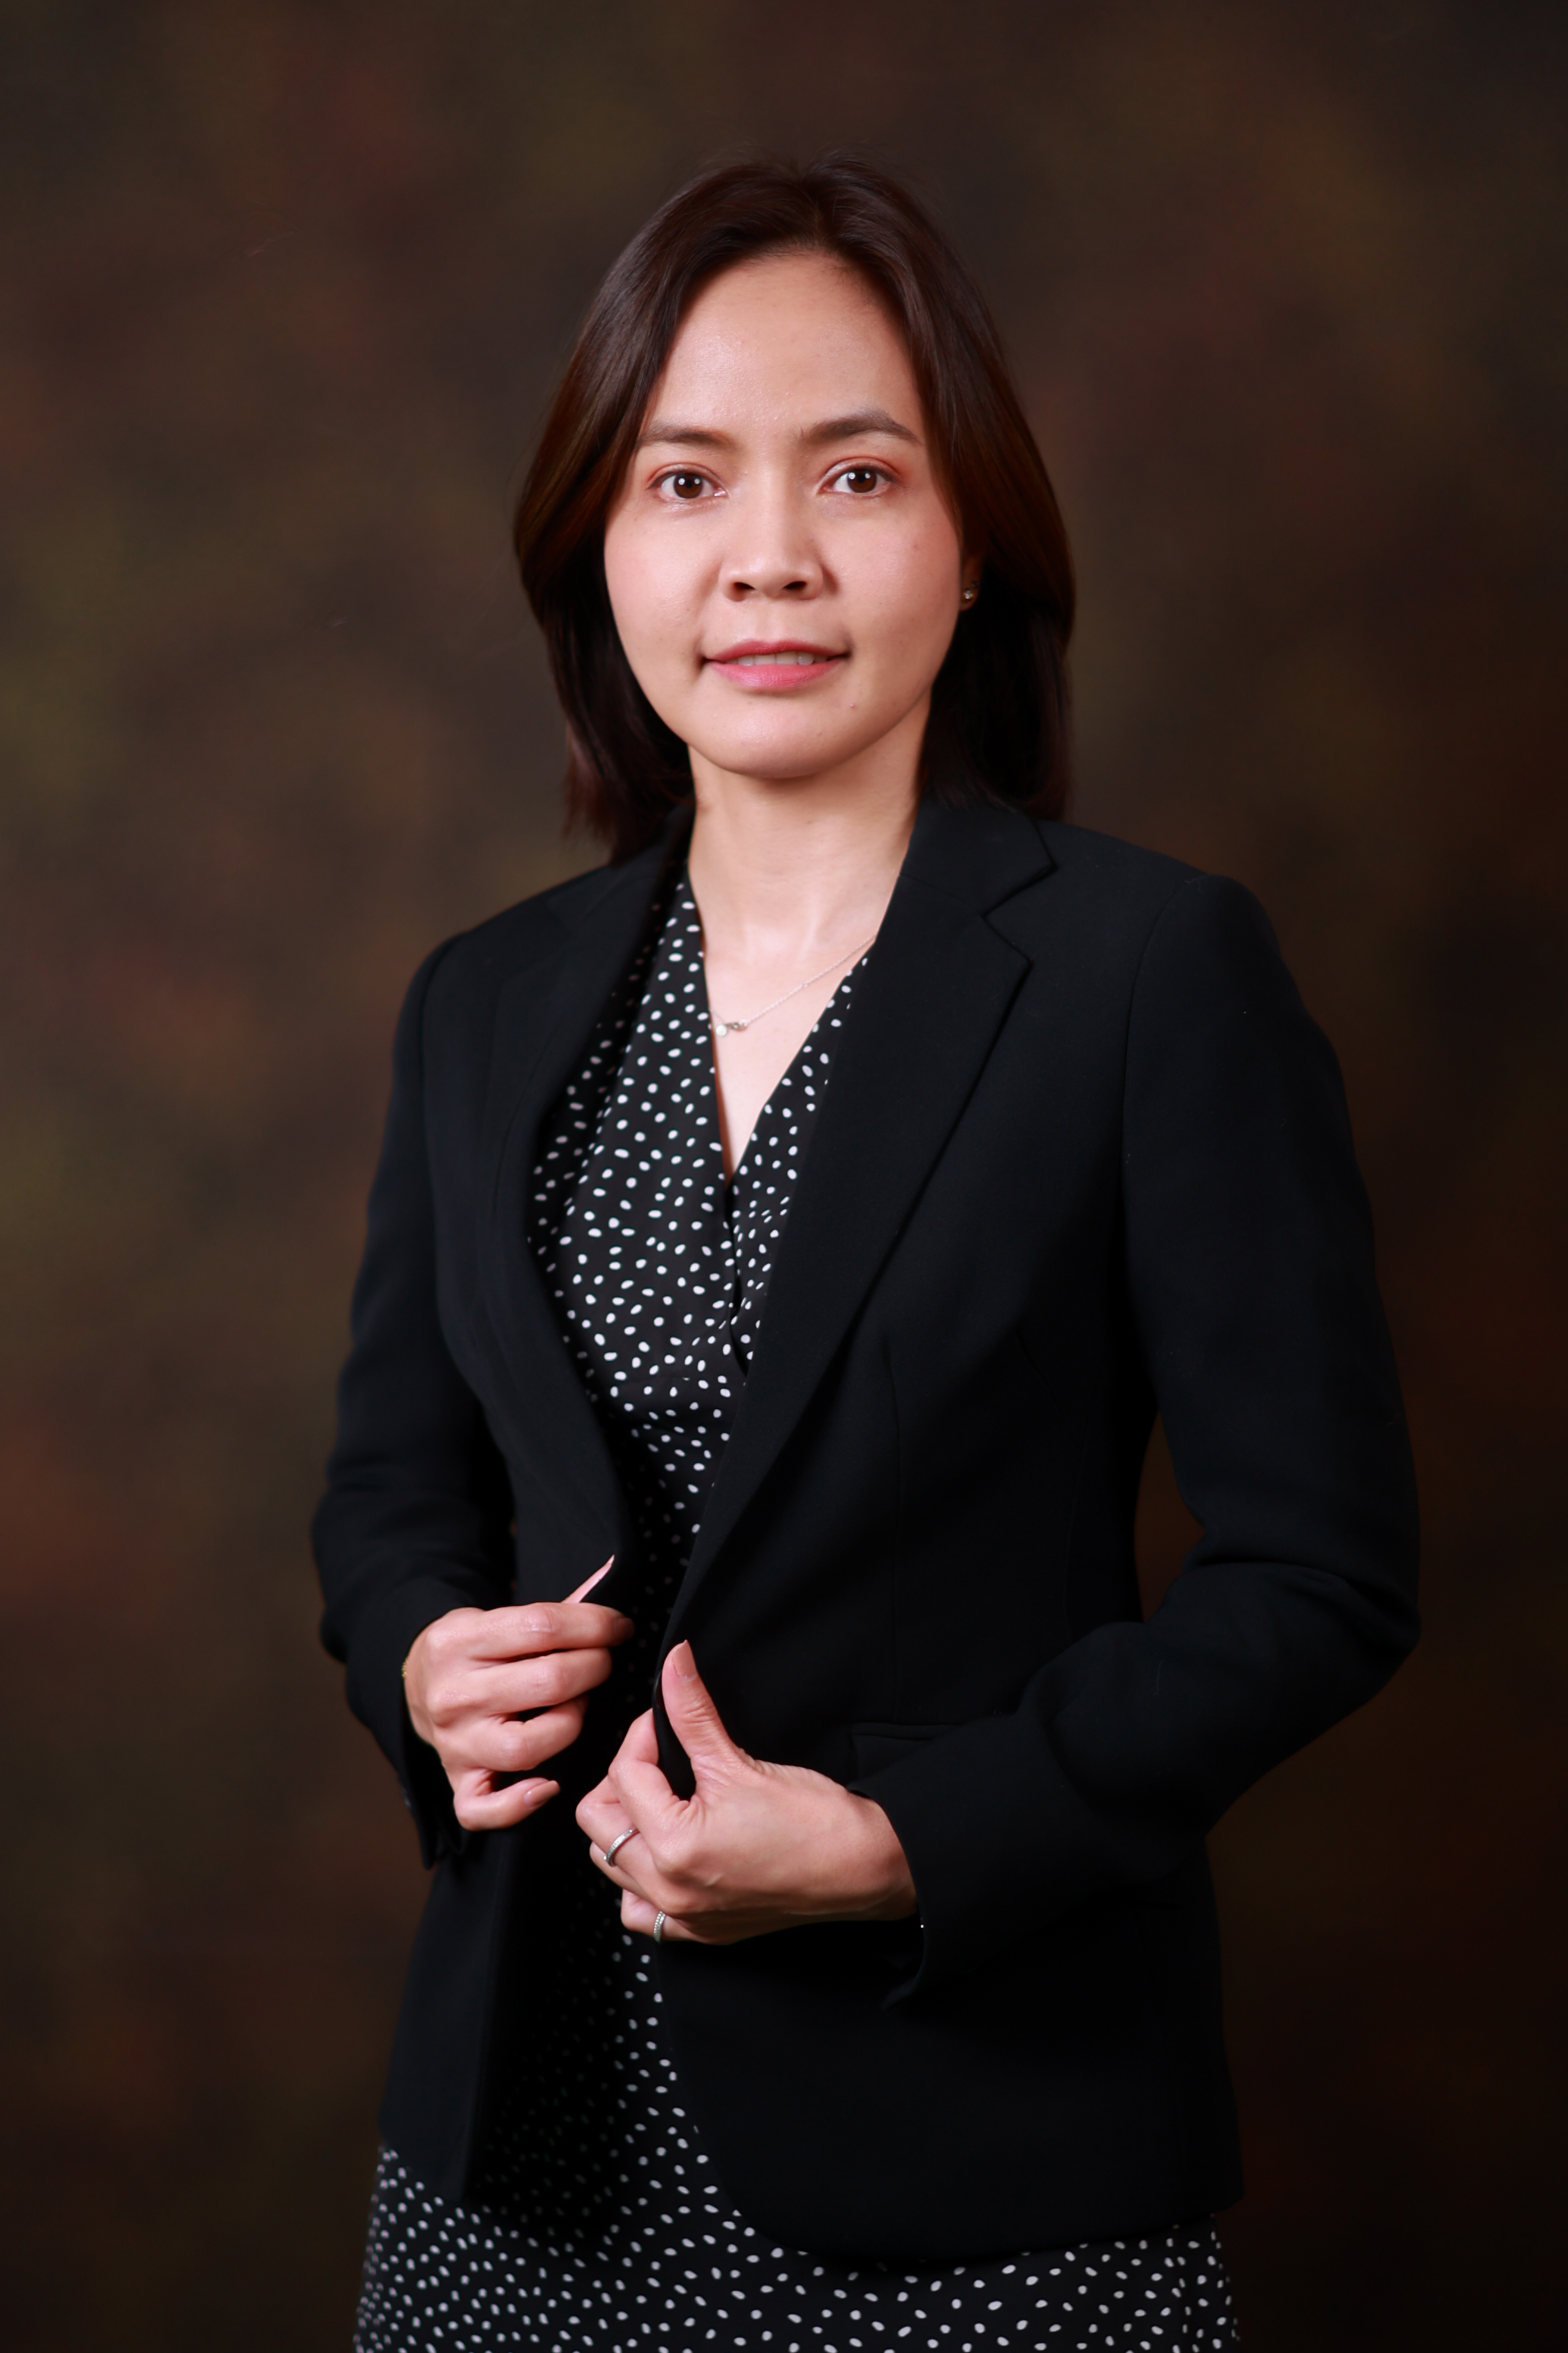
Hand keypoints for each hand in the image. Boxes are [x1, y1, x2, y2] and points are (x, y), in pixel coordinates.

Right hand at [403, 1562, 633, 1830]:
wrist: (419, 1685)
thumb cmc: (477, 1650)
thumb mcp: (500, 1617)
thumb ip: (559, 1605)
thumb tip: (615, 1571)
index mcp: (458, 1640)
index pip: (544, 1627)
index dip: (595, 1625)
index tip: (618, 1627)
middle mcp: (452, 1694)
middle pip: (548, 1682)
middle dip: (594, 1667)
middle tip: (603, 1663)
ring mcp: (454, 1743)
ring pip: (528, 1746)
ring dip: (571, 1723)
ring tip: (578, 1705)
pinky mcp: (457, 1781)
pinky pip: (483, 1809)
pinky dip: (519, 1805)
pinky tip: (549, 1783)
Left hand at [576, 1640, 916, 1943]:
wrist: (863, 1867)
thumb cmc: (816, 1822)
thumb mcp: (743, 1761)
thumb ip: (694, 1712)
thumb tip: (674, 1666)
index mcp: (675, 1846)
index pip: (624, 1775)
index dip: (642, 1735)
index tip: (666, 1720)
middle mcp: (670, 1889)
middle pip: (598, 1822)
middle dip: (622, 1779)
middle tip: (658, 1757)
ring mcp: (683, 1916)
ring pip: (612, 1866)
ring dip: (625, 1828)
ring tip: (660, 1800)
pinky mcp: (701, 1930)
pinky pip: (640, 1910)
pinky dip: (640, 1880)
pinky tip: (665, 1854)